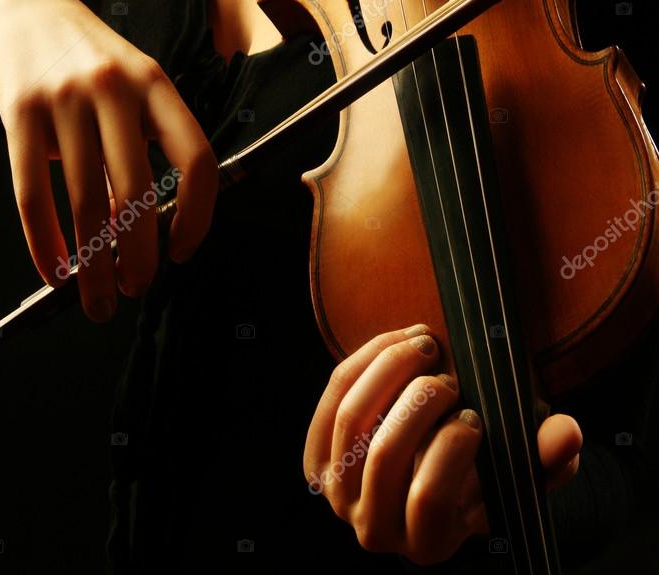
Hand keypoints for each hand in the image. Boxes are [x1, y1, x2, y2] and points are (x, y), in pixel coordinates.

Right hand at [0, 0, 217, 320]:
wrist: (25, 13)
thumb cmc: (91, 62)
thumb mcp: (132, 88)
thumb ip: (141, 148)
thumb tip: (141, 231)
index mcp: (156, 85)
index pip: (196, 158)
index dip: (197, 214)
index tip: (182, 251)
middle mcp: (115, 89)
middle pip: (137, 191)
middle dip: (140, 256)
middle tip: (136, 288)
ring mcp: (66, 99)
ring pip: (84, 202)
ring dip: (93, 265)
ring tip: (97, 299)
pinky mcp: (19, 112)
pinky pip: (33, 193)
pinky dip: (45, 244)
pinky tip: (55, 272)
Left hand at [303, 325, 581, 565]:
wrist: (428, 473)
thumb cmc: (479, 472)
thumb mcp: (518, 471)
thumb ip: (547, 456)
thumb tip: (568, 433)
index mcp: (426, 541)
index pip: (429, 496)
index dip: (453, 446)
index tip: (475, 415)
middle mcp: (373, 526)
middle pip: (387, 451)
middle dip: (422, 398)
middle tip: (450, 374)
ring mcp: (337, 493)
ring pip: (354, 414)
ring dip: (392, 366)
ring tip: (427, 344)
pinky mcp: (315, 456)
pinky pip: (335, 393)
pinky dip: (366, 357)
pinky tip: (399, 341)